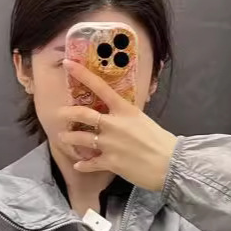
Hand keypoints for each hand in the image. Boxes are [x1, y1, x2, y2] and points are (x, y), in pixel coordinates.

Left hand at [58, 60, 176, 191]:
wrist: (171, 164)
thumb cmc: (160, 141)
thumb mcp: (143, 120)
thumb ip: (126, 116)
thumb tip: (117, 115)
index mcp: (125, 109)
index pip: (100, 87)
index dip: (83, 75)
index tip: (68, 64)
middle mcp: (114, 124)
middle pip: (83, 114)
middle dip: (67, 113)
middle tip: (59, 115)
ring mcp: (111, 143)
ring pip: (81, 138)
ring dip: (69, 138)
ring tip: (63, 138)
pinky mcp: (111, 162)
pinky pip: (90, 163)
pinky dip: (83, 165)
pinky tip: (78, 165)